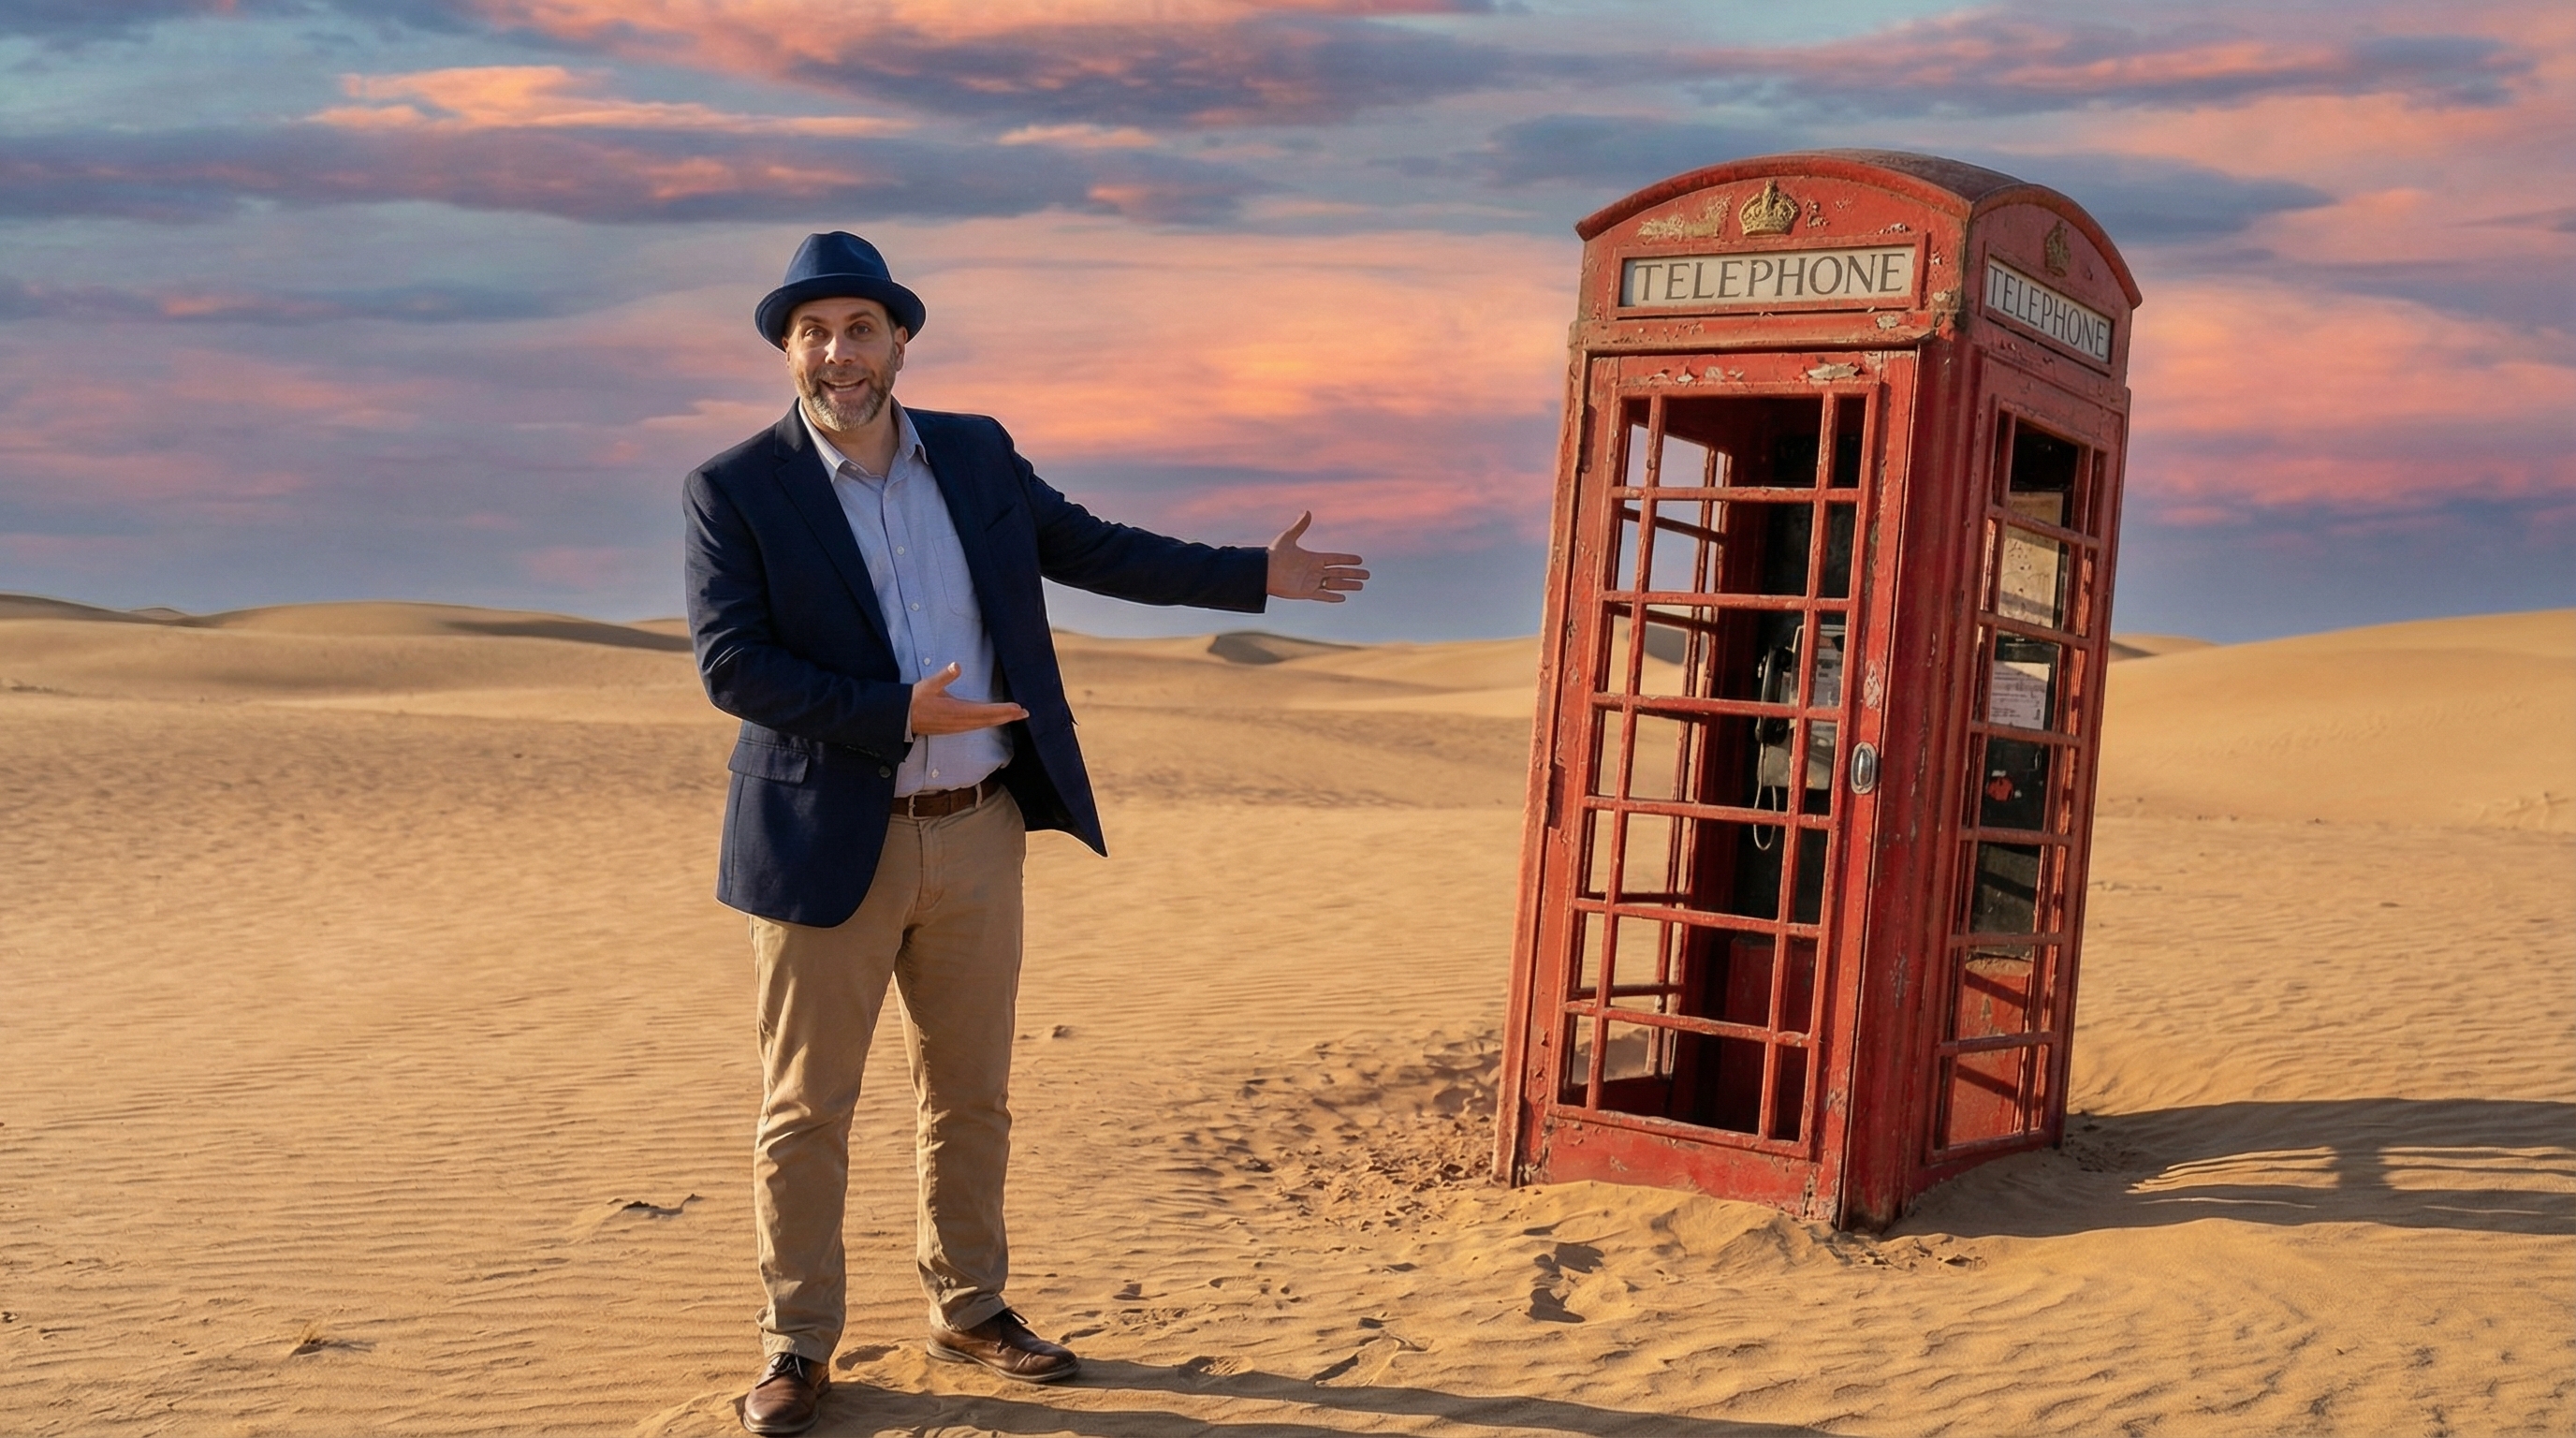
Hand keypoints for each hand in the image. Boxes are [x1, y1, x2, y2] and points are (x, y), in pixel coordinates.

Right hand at [910, 663, 1027, 734]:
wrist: (901, 718)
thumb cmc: (914, 700)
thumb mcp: (928, 685)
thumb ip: (943, 676)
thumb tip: (956, 666)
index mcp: (956, 711)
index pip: (985, 711)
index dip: (1002, 710)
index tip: (1018, 708)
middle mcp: (959, 722)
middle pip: (989, 720)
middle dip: (1007, 716)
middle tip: (1025, 713)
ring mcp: (957, 727)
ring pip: (984, 724)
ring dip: (1000, 720)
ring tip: (1015, 715)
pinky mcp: (954, 728)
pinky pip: (976, 726)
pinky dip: (989, 722)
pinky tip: (994, 720)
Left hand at [1266, 512, 1367, 602]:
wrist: (1262, 572)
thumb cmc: (1274, 554)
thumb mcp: (1288, 538)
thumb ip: (1299, 526)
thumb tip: (1307, 511)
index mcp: (1313, 558)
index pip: (1335, 558)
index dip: (1347, 559)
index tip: (1359, 559)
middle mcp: (1314, 571)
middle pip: (1338, 572)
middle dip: (1353, 574)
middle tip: (1367, 575)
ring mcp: (1310, 582)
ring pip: (1334, 584)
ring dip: (1347, 585)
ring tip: (1361, 586)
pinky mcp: (1305, 593)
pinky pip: (1322, 595)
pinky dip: (1332, 597)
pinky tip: (1343, 597)